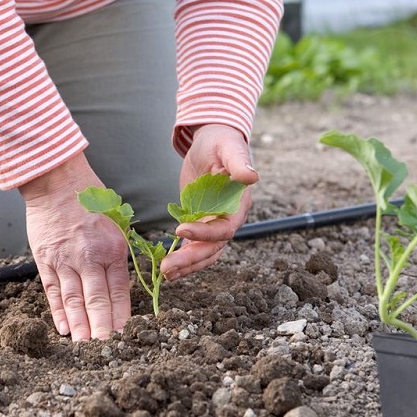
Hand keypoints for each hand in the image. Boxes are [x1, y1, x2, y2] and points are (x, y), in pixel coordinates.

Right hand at [18, 153, 129, 340]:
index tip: (123, 334)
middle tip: (105, 349)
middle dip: (101, 328)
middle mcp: (89, 258)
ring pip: (74, 301)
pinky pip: (52, 291)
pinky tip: (64, 327)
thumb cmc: (89, 199)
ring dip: (80, 326)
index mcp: (112, 249)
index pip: (119, 291)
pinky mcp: (45, 260)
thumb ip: (117, 253)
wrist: (57, 181)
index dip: (120, 315)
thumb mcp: (116, 223)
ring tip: (84, 345)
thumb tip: (120, 281)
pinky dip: (58, 311)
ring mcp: (65, 260)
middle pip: (97, 301)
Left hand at [160, 124, 257, 279]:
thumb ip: (238, 162)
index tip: (181, 229)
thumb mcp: (229, 147)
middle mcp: (229, 219)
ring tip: (165, 274)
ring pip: (204, 253)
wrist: (212, 142)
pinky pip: (194, 246)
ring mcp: (214, 224)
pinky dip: (182, 258)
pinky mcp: (200, 223)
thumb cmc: (222, 142)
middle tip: (167, 268)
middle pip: (213, 248)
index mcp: (239, 205)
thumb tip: (251, 176)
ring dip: (186, 265)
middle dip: (191, 259)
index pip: (225, 228)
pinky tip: (167, 267)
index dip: (205, 233)